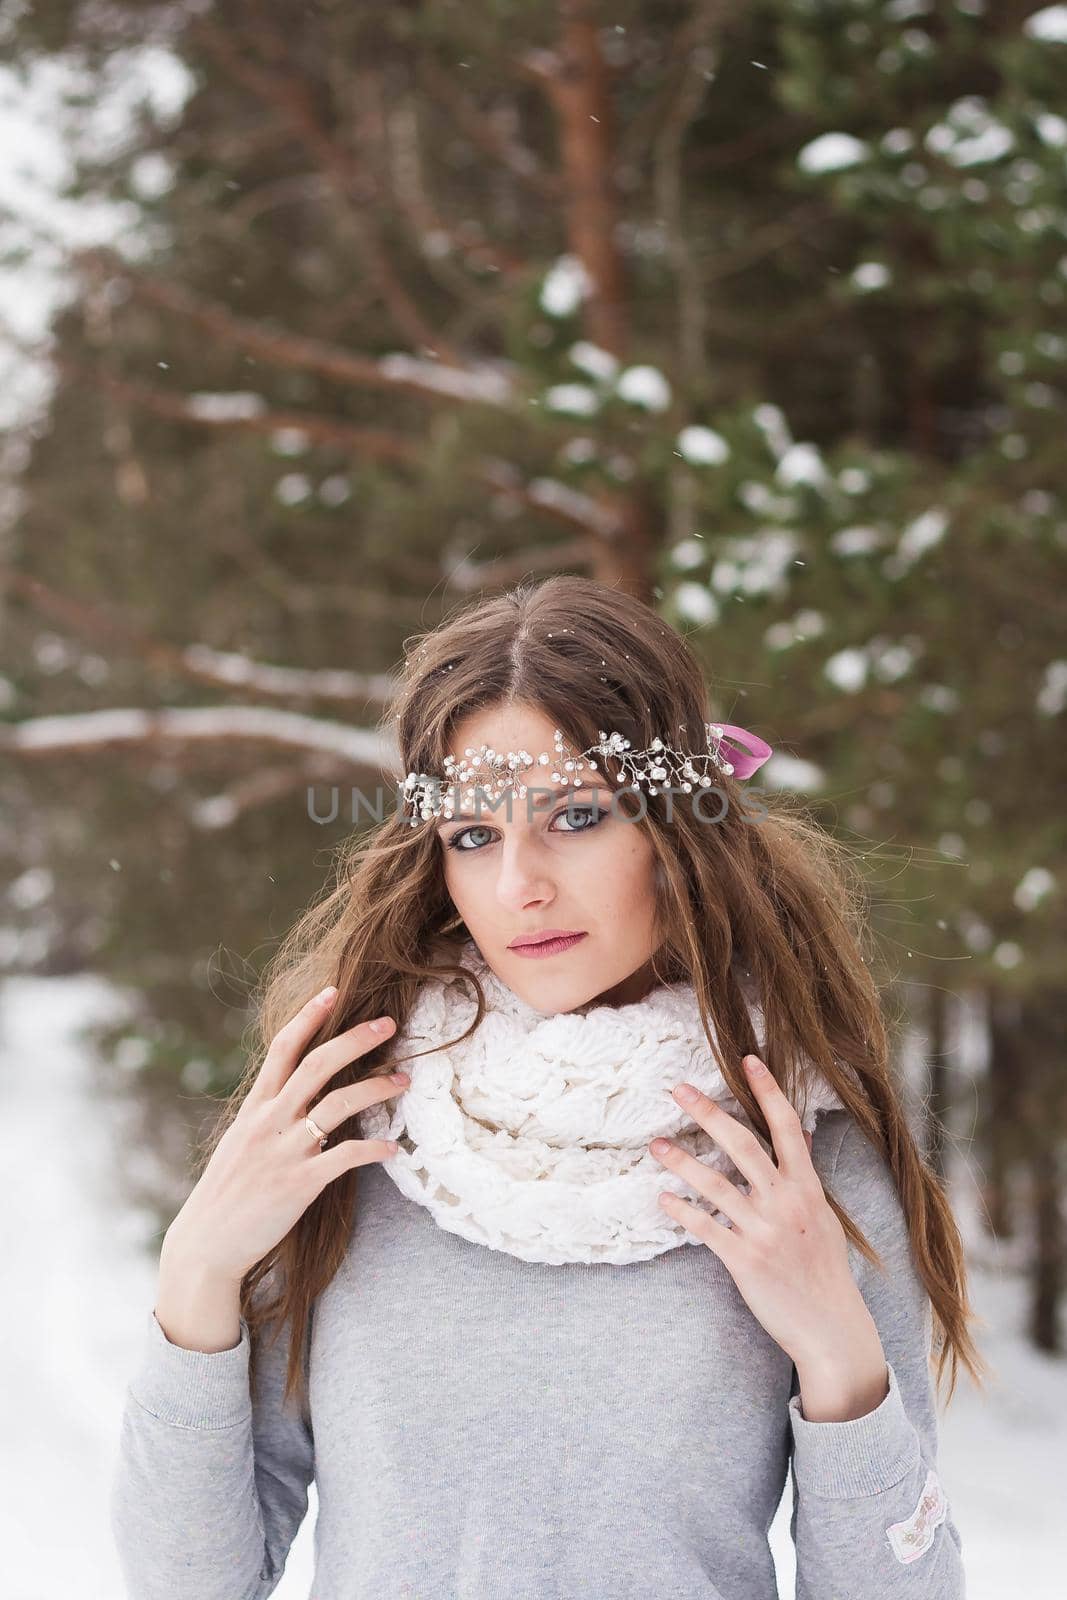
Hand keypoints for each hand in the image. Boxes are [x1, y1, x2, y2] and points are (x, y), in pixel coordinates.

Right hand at [164, 987, 409, 1282]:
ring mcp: (285, 1151)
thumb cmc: (226, 1194)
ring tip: (404, 1079)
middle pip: (316, 1065)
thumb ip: (267, 1115)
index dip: (308, 1017)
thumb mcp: (240, 1142)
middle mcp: (269, 1122)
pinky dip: (373, 1149)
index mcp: (254, 1108)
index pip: (282, 1049)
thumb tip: (294, 1092)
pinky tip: (394, 1148)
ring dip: (376, 1088)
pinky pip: (345, 1157)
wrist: (206, 1246)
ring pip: (337, 1104)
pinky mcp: (300, 1184)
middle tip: (388, 1024)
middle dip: (355, 1040)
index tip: (333, 992)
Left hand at [650, 1054, 874, 1369]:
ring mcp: (764, 1231)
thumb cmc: (825, 1271)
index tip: (748, 1059)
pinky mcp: (744, 1261)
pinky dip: (682, 1210)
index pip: (786, 1127)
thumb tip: (799, 1134)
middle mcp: (786, 1203)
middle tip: (678, 1088)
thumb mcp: (823, 1217)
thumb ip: (805, 1176)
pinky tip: (662, 1198)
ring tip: (656, 1144)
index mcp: (807, 1188)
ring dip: (682, 1161)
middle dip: (708, 1112)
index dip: (767, 1091)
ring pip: (715, 1184)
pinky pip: (706, 1228)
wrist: (831, 1329)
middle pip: (742, 1144)